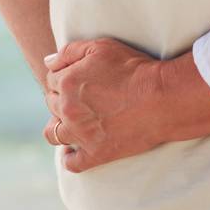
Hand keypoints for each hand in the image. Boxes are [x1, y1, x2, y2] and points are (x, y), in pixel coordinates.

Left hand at [43, 37, 209, 172]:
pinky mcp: (95, 154)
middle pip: (52, 104)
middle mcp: (68, 110)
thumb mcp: (102, 47)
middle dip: (62, 98)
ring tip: (73, 122)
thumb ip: (70, 51)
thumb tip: (48, 61)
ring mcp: (80, 135)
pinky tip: (76, 148)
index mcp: (67, 82)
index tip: (79, 77)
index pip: (51, 80)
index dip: (64, 76)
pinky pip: (71, 162)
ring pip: (53, 134)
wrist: (161, 98)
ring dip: (58, 126)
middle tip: (82, 96)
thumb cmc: (134, 68)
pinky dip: (70, 156)